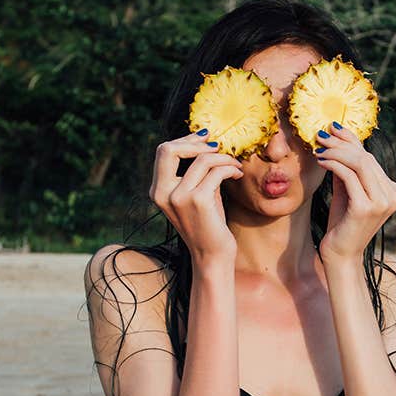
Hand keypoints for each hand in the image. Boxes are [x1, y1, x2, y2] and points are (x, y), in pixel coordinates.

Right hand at [149, 129, 242, 263]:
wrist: (213, 256)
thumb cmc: (208, 225)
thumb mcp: (196, 195)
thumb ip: (195, 173)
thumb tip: (207, 143)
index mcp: (158, 191)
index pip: (163, 152)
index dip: (185, 140)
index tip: (205, 139)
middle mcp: (163, 193)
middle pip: (169, 148)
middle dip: (196, 142)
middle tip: (218, 146)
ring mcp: (179, 197)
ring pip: (201, 159)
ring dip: (223, 157)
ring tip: (235, 164)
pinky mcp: (198, 201)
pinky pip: (216, 172)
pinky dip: (230, 168)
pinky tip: (237, 174)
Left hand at [312, 122, 395, 262]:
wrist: (340, 255)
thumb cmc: (342, 223)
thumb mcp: (346, 190)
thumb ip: (347, 167)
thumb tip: (337, 135)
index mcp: (392, 191)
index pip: (370, 158)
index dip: (351, 140)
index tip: (332, 129)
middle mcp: (392, 196)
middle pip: (366, 158)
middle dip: (341, 144)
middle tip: (320, 136)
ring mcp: (382, 202)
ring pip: (359, 164)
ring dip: (336, 152)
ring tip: (318, 149)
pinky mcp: (366, 208)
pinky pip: (349, 176)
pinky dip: (333, 164)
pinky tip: (321, 161)